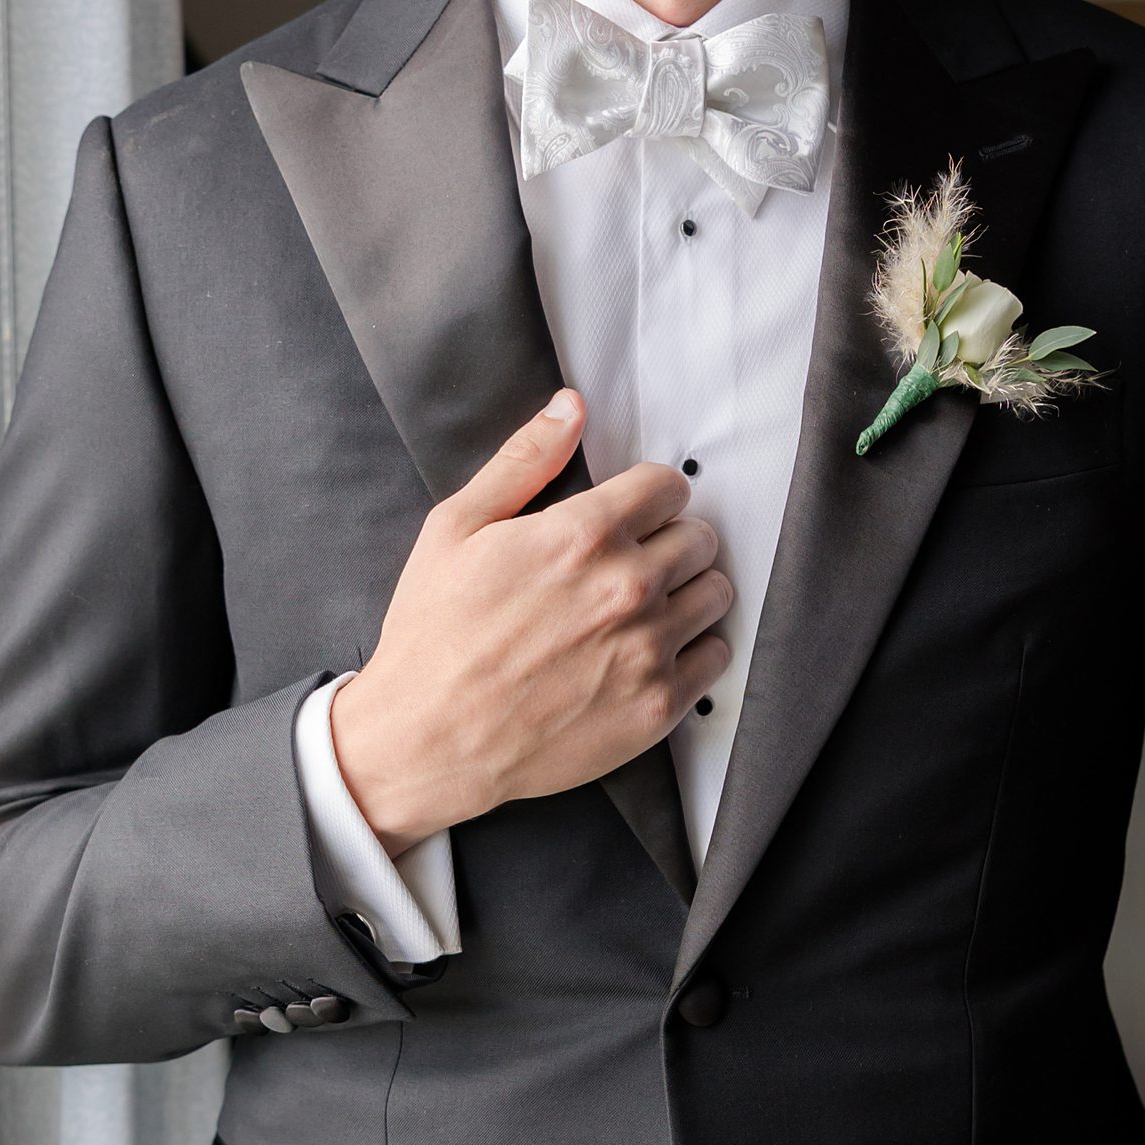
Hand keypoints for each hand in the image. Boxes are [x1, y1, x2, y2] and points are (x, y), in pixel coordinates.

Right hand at [329, 390, 732, 848]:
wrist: (429, 738)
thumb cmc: (435, 635)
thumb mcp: (457, 528)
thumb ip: (524, 460)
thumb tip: (570, 407)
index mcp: (582, 535)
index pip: (669, 486)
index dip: (648, 497)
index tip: (632, 515)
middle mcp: (627, 588)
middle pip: (699, 537)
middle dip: (669, 541)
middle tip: (631, 564)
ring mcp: (647, 649)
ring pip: (715, 593)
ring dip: (688, 592)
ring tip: (643, 608)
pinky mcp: (658, 705)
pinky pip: (716, 656)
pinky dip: (693, 650)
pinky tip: (650, 652)